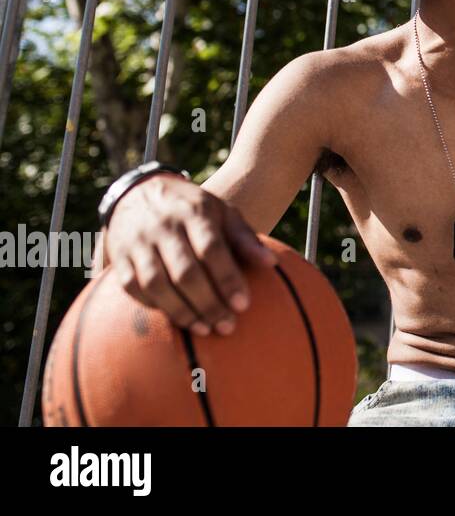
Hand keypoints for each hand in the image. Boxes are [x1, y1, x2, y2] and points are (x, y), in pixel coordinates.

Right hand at [103, 173, 276, 335]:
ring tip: (205, 329)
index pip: (211, 249)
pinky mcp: (119, 258)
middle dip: (208, 303)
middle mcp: (163, 227)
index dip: (227, 279)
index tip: (243, 305)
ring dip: (181, 311)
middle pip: (185, 272)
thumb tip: (271, 263)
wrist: (141, 190)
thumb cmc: (194, 209)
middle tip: (228, 326)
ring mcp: (138, 243)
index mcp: (194, 212)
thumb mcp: (223, 213)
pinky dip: (154, 306)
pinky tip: (176, 319)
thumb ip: (245, 238)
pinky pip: (133, 288)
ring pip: (156, 284)